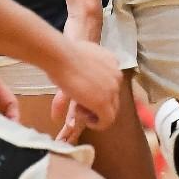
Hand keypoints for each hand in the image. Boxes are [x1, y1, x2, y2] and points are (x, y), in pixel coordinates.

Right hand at [51, 10, 112, 141]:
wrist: (61, 55)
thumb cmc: (63, 54)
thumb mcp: (76, 62)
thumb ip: (85, 68)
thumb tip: (79, 83)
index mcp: (113, 62)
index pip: (111, 83)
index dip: (98, 92)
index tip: (84, 94)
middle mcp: (117, 75)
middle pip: (113, 97)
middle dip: (98, 104)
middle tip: (80, 106)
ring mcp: (112, 89)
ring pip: (111, 109)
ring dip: (96, 113)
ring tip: (80, 109)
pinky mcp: (104, 102)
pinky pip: (107, 120)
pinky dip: (97, 124)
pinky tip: (86, 119)